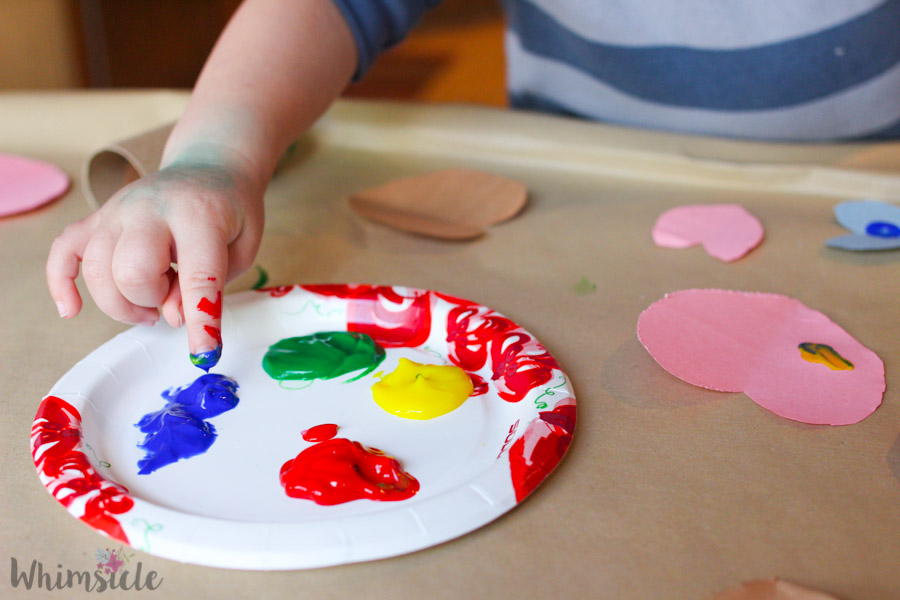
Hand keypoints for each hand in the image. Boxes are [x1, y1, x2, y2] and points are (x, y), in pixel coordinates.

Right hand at [47, 153, 264, 369]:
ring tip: (149, 304)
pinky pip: (63, 251)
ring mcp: (117, 210)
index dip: (201, 319)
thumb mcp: (241, 248)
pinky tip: (71, 309)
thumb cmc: (229, 213)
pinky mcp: (97, 217)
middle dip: (149, 300)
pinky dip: (61, 283)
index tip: (205, 353)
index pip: (197, 274)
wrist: (208, 167)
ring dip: (120, 302)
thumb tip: (173, 317)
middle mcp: (151, 209)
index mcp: (198, 215)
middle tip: (169, 300)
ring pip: (96, 268)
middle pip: (130, 270)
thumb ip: (214, 284)